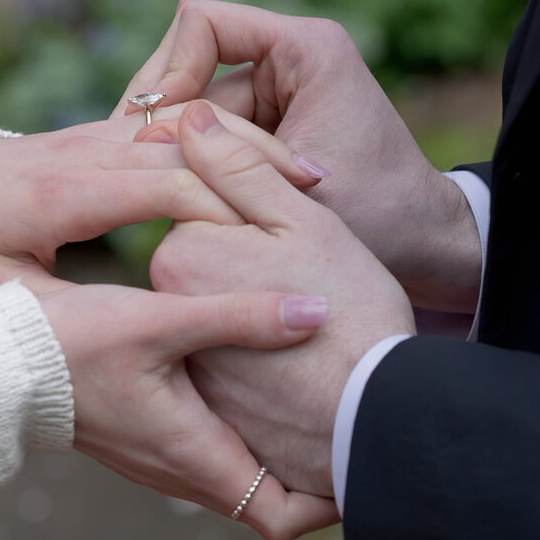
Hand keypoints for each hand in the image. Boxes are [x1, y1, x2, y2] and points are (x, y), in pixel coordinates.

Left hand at [0, 116, 320, 298]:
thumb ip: (61, 312)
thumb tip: (129, 338)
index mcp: (61, 193)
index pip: (161, 187)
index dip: (222, 210)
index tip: (274, 240)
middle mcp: (84, 151)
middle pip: (187, 142)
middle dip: (254, 165)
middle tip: (317, 194)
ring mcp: (95, 134)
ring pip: (187, 122)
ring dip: (249, 143)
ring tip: (308, 177)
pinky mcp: (104, 134)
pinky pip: (175, 122)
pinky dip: (226, 139)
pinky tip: (268, 165)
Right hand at [35, 280, 338, 539]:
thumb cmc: (70, 344)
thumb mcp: (163, 320)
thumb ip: (242, 315)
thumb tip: (318, 311)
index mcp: (194, 456)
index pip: (281, 519)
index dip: (330, 503)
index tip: (362, 462)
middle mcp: (181, 471)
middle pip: (268, 501)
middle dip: (316, 475)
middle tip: (357, 428)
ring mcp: (160, 458)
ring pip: (239, 475)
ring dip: (279, 453)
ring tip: (322, 405)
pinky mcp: (144, 435)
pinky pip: (211, 450)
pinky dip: (245, 433)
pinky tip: (259, 384)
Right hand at [117, 0, 482, 313]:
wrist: (426, 252)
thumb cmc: (377, 220)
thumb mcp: (288, 186)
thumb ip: (220, 152)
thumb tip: (138, 116)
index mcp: (308, 47)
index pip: (203, 24)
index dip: (170, 71)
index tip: (157, 132)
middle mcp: (291, 58)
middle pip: (192, 69)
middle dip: (165, 122)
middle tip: (129, 173)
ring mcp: (280, 93)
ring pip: (196, 112)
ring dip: (179, 155)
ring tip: (156, 199)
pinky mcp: (271, 127)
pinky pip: (213, 138)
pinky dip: (195, 169)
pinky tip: (175, 205)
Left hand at [150, 101, 416, 496]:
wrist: (374, 422)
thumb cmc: (351, 312)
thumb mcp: (303, 221)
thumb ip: (241, 165)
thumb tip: (190, 117)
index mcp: (181, 252)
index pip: (202, 195)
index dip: (263, 196)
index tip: (308, 215)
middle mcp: (164, 308)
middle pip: (204, 251)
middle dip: (252, 246)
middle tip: (317, 270)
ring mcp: (182, 358)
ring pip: (217, 299)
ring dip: (254, 294)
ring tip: (315, 312)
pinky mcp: (208, 401)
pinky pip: (224, 353)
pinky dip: (252, 347)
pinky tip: (297, 357)